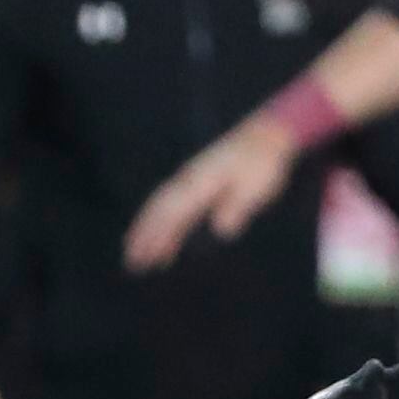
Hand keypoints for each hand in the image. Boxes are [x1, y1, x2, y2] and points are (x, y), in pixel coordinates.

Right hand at [124, 115, 295, 269]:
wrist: (265, 135)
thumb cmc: (262, 163)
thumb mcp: (257, 186)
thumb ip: (238, 206)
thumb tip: (222, 230)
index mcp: (202, 183)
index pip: (172, 213)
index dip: (156, 236)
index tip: (143, 256)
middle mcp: (189, 180)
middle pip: (159, 210)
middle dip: (143, 236)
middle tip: (132, 263)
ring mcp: (190, 178)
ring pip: (160, 206)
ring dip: (147, 229)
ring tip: (136, 254)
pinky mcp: (195, 179)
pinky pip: (170, 201)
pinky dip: (161, 219)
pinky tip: (163, 237)